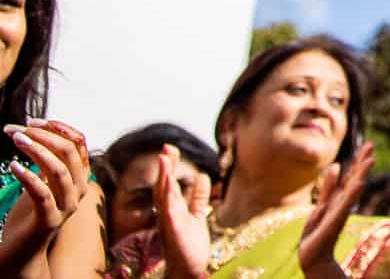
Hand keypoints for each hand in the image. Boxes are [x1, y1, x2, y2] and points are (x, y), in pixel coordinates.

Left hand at [0, 119, 90, 253]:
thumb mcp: (42, 181)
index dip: (59, 127)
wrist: (24, 250)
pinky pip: (42, 194)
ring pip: (59, 170)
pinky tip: (13, 166)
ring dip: (37, 151)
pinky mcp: (50, 220)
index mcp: (81, 176)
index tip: (34, 121)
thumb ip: (48, 161)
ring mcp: (67, 206)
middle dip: (44, 136)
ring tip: (16, 141)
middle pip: (69, 152)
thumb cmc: (31, 213)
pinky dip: (28, 177)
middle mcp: (79, 189)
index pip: (79, 142)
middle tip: (19, 129)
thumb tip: (40, 131)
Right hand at [155, 144, 213, 278]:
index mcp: (173, 210)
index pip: (170, 184)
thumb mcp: (197, 217)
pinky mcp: (173, 229)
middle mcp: (168, 214)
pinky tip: (168, 183)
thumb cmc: (190, 247)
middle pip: (164, 185)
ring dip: (164, 175)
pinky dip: (168, 195)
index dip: (170, 167)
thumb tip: (202, 177)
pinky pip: (169, 210)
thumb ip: (198, 199)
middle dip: (165, 166)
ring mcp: (169, 221)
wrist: (188, 270)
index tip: (170, 149)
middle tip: (167, 147)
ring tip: (164, 157)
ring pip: (164, 194)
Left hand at [299, 142, 373, 278]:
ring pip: (353, 189)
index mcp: (339, 198)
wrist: (312, 256)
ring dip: (361, 174)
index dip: (359, 160)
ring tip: (370, 160)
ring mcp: (340, 211)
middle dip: (362, 162)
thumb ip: (328, 187)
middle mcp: (343, 202)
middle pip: (355, 178)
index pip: (351, 175)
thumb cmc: (317, 233)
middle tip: (372, 145)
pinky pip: (345, 205)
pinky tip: (359, 184)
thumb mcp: (321, 205)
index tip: (369, 144)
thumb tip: (336, 164)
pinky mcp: (335, 221)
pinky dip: (352, 194)